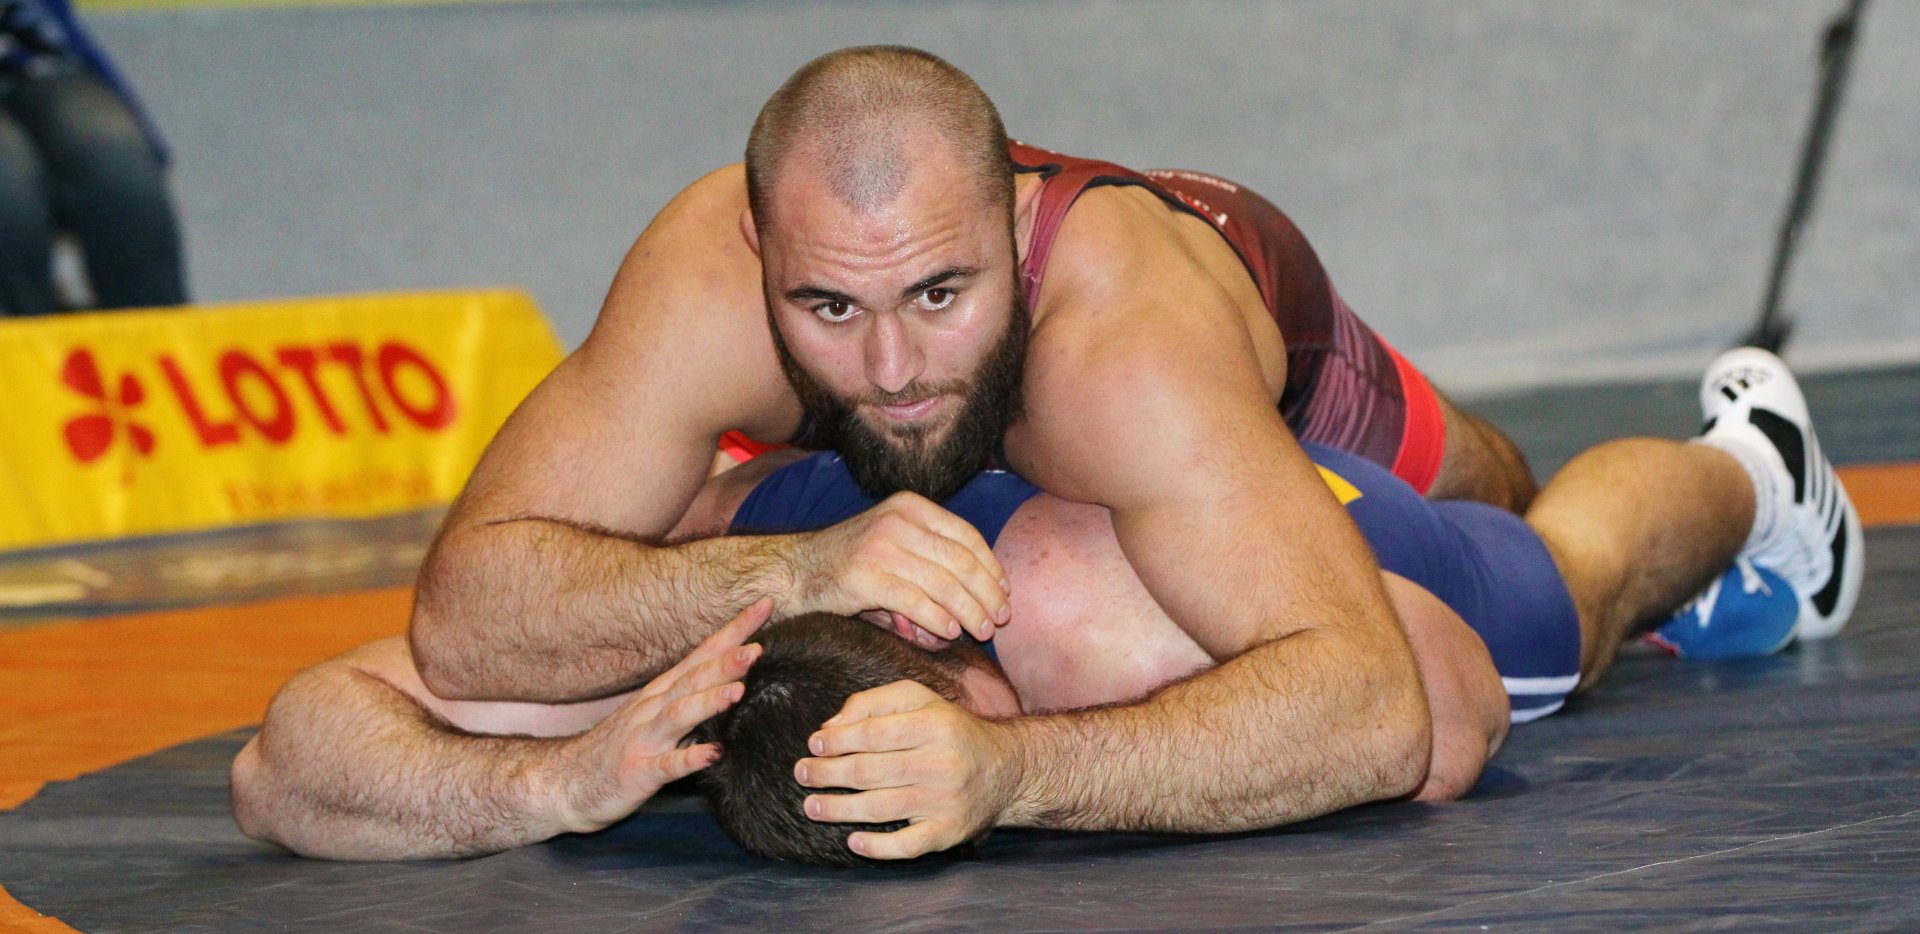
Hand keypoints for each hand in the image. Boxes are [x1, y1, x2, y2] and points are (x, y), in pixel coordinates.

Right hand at [546, 599, 771, 832]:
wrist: (565, 782)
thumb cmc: (619, 748)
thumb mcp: (656, 713)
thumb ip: (691, 694)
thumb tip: (736, 674)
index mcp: (663, 692)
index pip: (704, 653)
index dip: (734, 630)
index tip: (765, 605)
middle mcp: (654, 709)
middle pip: (693, 678)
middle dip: (725, 661)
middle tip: (758, 646)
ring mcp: (646, 740)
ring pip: (679, 715)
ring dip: (708, 701)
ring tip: (738, 689)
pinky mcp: (639, 772)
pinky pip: (667, 765)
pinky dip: (691, 758)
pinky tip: (714, 753)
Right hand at [789, 492, 1011, 644]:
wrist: (796, 571)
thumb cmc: (853, 562)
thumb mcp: (895, 541)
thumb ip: (933, 555)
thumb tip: (986, 592)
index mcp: (911, 507)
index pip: (967, 536)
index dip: (992, 567)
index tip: (1005, 592)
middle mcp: (898, 521)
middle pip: (961, 562)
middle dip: (987, 594)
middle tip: (1000, 620)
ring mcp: (881, 547)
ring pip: (944, 584)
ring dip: (969, 612)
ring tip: (981, 631)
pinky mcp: (866, 577)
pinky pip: (916, 602)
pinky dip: (938, 619)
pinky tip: (949, 633)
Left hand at [793, 680, 1019, 859]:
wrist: (1007, 769)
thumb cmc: (951, 730)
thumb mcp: (920, 700)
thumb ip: (874, 703)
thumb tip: (830, 727)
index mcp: (934, 726)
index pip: (874, 734)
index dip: (838, 740)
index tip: (814, 744)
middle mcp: (941, 763)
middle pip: (871, 771)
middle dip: (828, 774)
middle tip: (802, 774)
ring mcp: (945, 801)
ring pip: (881, 808)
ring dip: (839, 809)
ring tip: (812, 806)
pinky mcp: (949, 832)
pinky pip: (908, 846)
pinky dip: (878, 847)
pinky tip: (853, 841)